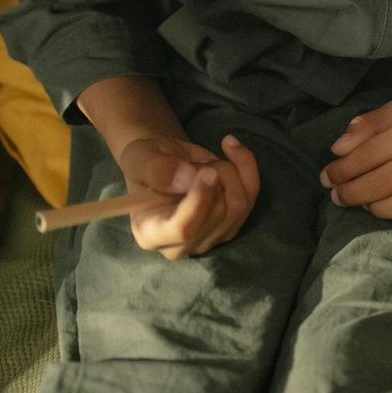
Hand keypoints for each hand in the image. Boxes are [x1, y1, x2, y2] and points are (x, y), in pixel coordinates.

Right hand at [116, 134, 259, 258]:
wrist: (166, 162)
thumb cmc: (147, 163)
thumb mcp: (139, 157)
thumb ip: (156, 168)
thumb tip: (188, 179)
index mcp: (150, 233)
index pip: (183, 229)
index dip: (201, 199)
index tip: (207, 171)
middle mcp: (181, 244)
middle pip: (218, 212)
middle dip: (213, 173)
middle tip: (193, 163)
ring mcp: (210, 238)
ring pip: (239, 204)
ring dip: (228, 170)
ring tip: (205, 163)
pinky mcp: (231, 225)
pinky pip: (252, 194)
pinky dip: (246, 165)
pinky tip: (231, 147)